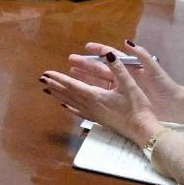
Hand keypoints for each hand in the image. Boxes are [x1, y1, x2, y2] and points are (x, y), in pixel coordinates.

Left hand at [40, 50, 162, 145]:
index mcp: (95, 95)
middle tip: (41, 79)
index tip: (46, 73)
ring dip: (58, 95)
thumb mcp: (129, 85)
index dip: (58, 78)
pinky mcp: (97, 120)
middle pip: (67, 94)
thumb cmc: (137, 108)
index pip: (72, 84)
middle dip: (54, 85)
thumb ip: (118, 69)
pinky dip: (69, 107)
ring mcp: (92, 114)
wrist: (142, 130)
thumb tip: (108, 53)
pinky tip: (65, 107)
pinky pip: (78, 112)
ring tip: (47, 90)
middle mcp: (90, 105)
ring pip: (70, 103)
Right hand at [65, 40, 183, 122]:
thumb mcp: (154, 69)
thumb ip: (142, 55)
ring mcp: (123, 88)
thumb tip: (128, 42)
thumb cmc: (164, 86)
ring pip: (100, 81)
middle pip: (102, 67)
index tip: (86, 46)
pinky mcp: (123, 99)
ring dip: (86, 77)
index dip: (99, 50)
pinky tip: (83, 92)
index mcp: (131, 66)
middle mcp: (125, 75)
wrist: (174, 105)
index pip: (112, 55)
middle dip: (86, 63)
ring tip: (72, 74)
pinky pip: (104, 94)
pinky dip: (93, 91)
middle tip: (71, 60)